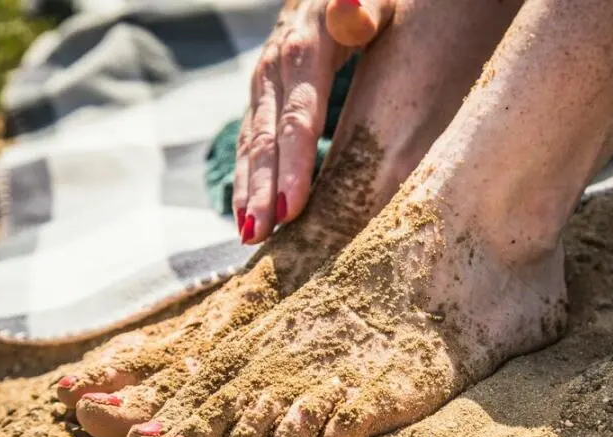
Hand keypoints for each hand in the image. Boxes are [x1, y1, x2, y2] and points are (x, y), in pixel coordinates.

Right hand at [234, 0, 394, 243]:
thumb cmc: (366, 1)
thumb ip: (361, 8)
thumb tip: (349, 9)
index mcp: (302, 51)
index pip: (297, 116)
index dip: (294, 164)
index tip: (292, 208)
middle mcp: (272, 72)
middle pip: (265, 138)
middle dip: (262, 189)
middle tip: (261, 235)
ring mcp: (262, 89)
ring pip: (249, 146)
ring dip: (247, 192)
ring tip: (249, 236)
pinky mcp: (261, 102)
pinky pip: (249, 145)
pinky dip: (246, 182)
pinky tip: (249, 217)